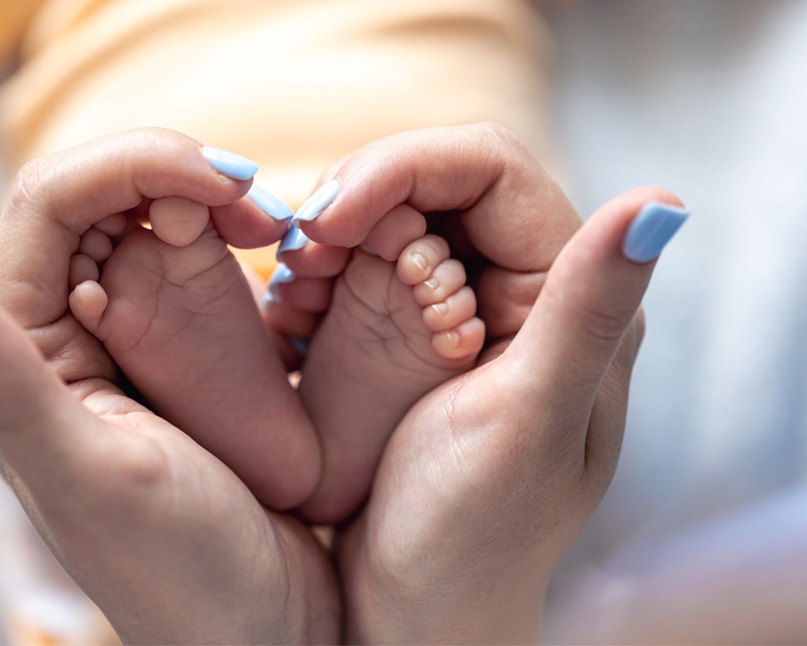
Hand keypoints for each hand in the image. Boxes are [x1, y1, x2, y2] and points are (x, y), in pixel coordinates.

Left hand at [0, 129, 339, 642]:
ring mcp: (124, 335)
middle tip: (267, 210)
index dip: (135, 163)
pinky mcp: (179, 346)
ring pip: (153, 217)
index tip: (228, 181)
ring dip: (216, 203)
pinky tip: (281, 261)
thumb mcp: (95, 478)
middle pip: (102, 193)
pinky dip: (239, 241)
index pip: (52, 200)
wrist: (267, 624)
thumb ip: (3, 388)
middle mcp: (62, 331)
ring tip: (279, 233)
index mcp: (22, 349)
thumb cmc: (185, 570)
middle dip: (183, 175)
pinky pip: (197, 259)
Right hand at [294, 125, 686, 642]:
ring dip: (328, 242)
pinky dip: (318, 278)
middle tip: (299, 258)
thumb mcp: (527, 421)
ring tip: (291, 297)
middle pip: (432, 182)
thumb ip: (587, 310)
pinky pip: (362, 266)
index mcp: (568, 295)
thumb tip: (657, 203)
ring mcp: (465, 308)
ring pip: (390, 219)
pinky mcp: (416, 333)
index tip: (330, 216)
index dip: (402, 167)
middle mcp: (525, 289)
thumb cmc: (472, 535)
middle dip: (354, 206)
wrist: (415, 608)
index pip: (488, 168)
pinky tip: (291, 316)